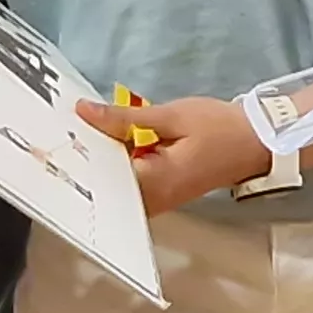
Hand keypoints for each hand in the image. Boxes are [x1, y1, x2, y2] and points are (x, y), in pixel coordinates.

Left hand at [80, 94, 272, 214]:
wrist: (256, 142)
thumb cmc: (219, 128)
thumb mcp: (171, 116)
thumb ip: (125, 118)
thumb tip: (83, 112)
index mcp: (153, 182)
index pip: (100, 178)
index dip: (76, 156)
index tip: (55, 135)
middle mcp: (151, 201)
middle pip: (104, 184)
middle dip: (85, 157)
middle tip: (61, 128)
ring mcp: (157, 201)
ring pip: (116, 183)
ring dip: (101, 158)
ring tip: (79, 130)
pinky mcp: (161, 194)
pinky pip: (130, 182)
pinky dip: (118, 162)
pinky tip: (108, 139)